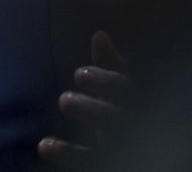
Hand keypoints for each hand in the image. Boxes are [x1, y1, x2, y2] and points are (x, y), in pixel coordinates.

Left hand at [38, 30, 132, 169]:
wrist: (148, 146)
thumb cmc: (129, 108)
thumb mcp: (121, 86)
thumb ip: (111, 64)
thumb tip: (99, 33)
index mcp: (138, 101)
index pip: (125, 90)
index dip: (105, 82)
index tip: (78, 74)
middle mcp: (134, 123)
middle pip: (118, 119)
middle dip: (94, 109)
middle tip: (64, 100)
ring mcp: (124, 144)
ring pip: (109, 138)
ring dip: (85, 126)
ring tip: (61, 109)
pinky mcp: (112, 161)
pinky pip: (91, 160)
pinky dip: (68, 154)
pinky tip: (44, 145)